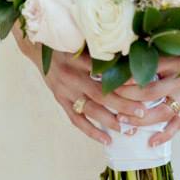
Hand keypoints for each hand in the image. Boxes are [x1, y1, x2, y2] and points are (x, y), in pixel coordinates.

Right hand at [11, 26, 149, 145]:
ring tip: (127, 130)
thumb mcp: (81, 39)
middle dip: (121, 105)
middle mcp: (71, 76)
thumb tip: (128, 52)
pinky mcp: (61, 101)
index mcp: (78, 58)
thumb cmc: (66, 40)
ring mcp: (65, 91)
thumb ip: (100, 48)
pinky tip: (106, 140)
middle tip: (141, 112)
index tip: (141, 84)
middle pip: (100, 94)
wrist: (37, 47)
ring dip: (109, 121)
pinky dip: (91, 131)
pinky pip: (76, 119)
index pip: (104, 71)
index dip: (122, 78)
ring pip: (89, 110)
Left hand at [112, 41, 179, 147]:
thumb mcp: (172, 44)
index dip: (130, 76)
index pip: (148, 69)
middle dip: (129, 98)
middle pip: (151, 92)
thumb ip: (153, 50)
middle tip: (111, 100)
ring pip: (162, 112)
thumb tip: (125, 54)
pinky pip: (178, 123)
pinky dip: (165, 135)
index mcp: (174, 61)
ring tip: (123, 121)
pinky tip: (151, 142)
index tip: (112, 79)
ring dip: (141, 119)